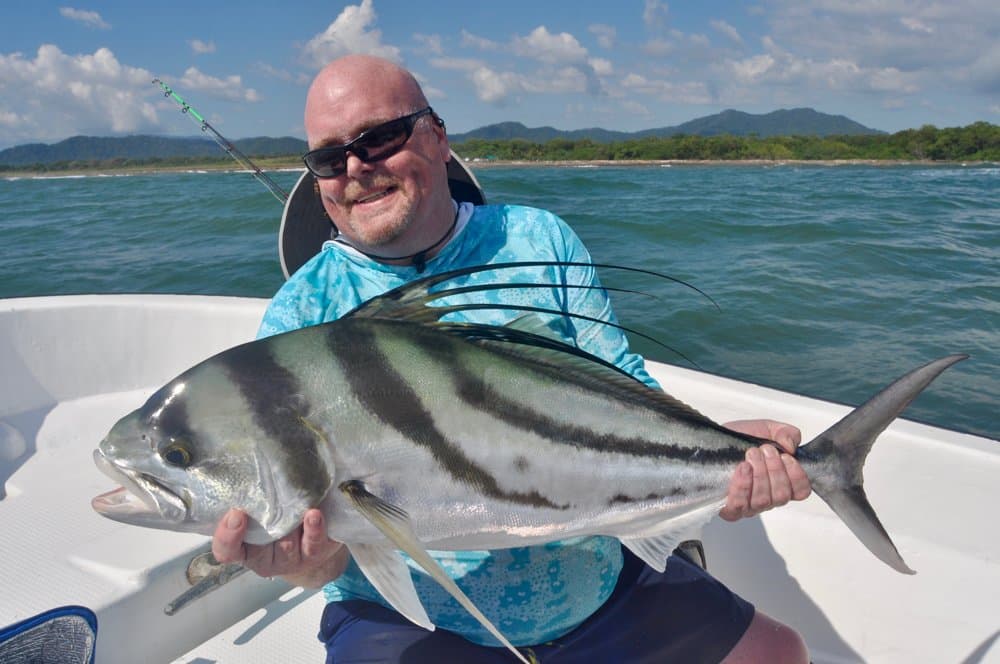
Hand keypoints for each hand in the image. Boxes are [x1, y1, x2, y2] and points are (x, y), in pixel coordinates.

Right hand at [212, 508, 348, 587]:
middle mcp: (267, 558)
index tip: (235, 513)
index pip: (227, 550)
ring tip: (301, 508)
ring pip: (288, 545)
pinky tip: (314, 515)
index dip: (227, 536)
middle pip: (261, 547)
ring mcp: (292, 559)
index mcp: (245, 549)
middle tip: (266, 505)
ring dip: (293, 524)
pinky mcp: (316, 553)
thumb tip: (246, 466)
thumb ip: (253, 495)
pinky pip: (314, 544)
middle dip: (264, 524)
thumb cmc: (279, 515)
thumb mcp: (261, 507)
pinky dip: (314, 529)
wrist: (315, 534)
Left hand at [719, 419, 811, 521]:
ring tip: (751, 455)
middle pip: (781, 496)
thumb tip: (790, 447)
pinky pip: (739, 506)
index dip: (797, 476)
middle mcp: (769, 498)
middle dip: (775, 470)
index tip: (786, 456)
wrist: (713, 441)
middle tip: (764, 450)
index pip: (801, 491)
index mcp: (782, 482)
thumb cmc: (742, 439)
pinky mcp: (730, 509)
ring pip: (762, 501)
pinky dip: (743, 487)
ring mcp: (750, 506)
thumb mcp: (767, 429)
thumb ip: (786, 433)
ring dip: (759, 475)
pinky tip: (742, 469)